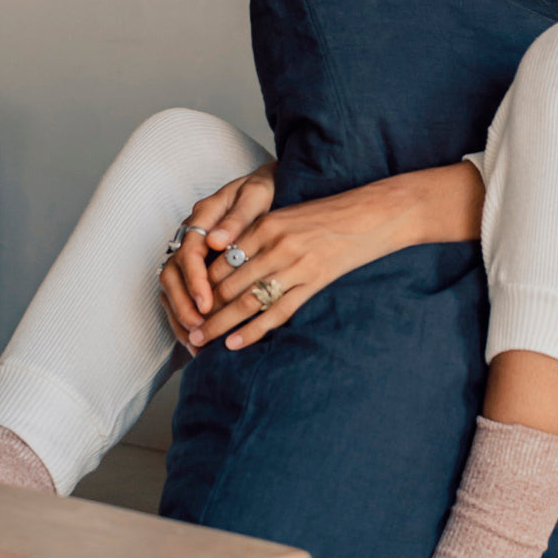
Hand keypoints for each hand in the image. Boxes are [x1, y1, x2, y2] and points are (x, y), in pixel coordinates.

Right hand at [158, 161, 278, 350]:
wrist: (268, 183)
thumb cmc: (264, 189)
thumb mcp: (256, 195)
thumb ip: (238, 218)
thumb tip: (214, 241)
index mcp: (203, 215)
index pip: (189, 252)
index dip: (195, 280)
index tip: (206, 302)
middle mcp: (191, 234)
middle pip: (171, 273)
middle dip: (182, 303)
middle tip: (199, 327)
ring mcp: (191, 248)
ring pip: (171, 285)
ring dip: (180, 314)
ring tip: (195, 339)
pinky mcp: (197, 262)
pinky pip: (181, 291)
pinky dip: (185, 314)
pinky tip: (196, 335)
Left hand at [187, 172, 422, 352]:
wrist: (371, 214)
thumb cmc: (327, 214)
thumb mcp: (287, 216)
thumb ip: (257, 235)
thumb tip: (226, 260)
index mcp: (266, 225)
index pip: (222, 260)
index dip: (201, 285)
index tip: (187, 303)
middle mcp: (276, 245)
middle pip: (229, 283)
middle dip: (204, 310)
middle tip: (187, 330)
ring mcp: (296, 265)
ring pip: (248, 301)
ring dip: (221, 324)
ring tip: (202, 341)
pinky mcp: (314, 282)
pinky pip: (278, 312)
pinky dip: (254, 330)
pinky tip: (236, 344)